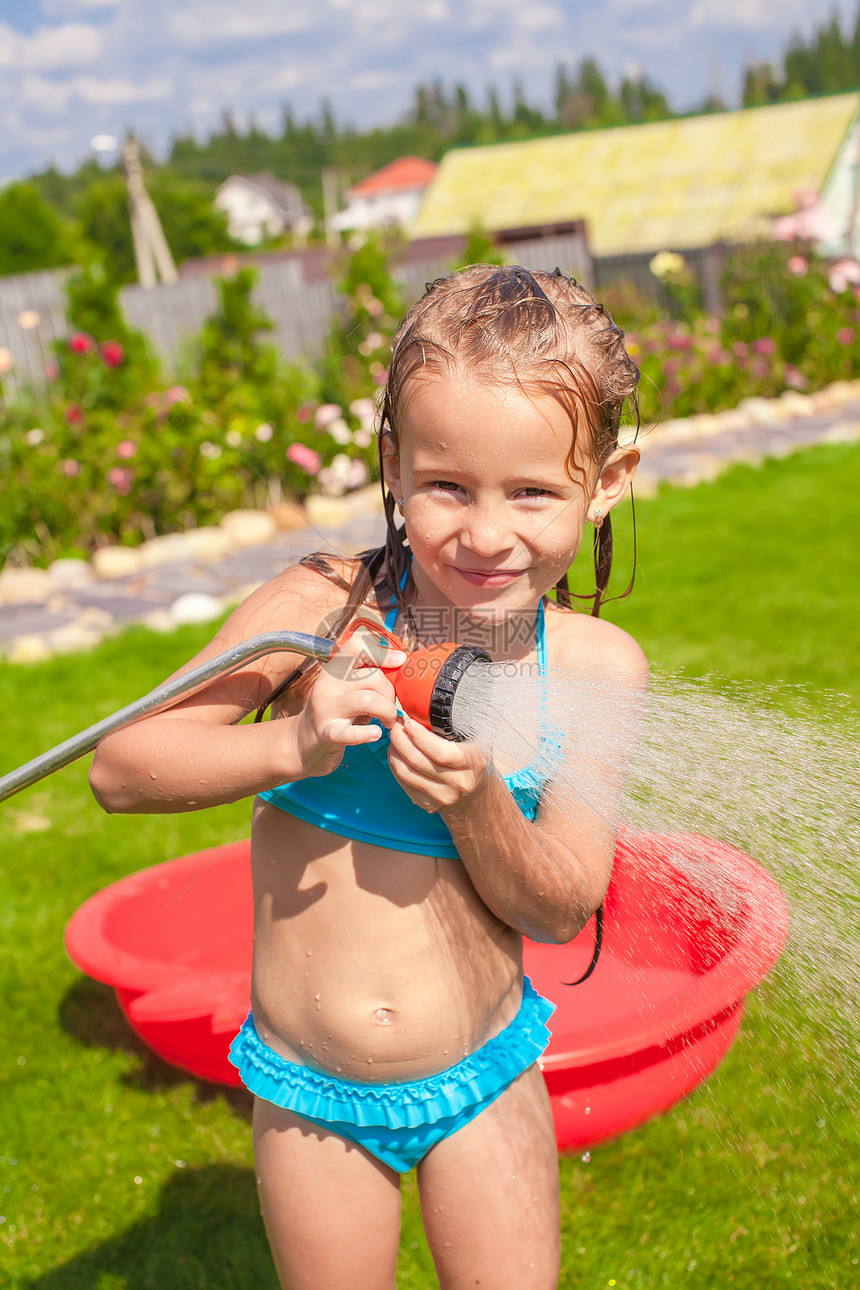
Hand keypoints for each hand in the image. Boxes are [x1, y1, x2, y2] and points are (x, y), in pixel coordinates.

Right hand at [293, 638, 405, 777]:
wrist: (304, 740)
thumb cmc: (337, 712)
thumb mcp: (349, 687)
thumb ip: (369, 675)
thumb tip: (401, 661)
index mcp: (335, 669)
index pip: (357, 646)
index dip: (383, 652)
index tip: (399, 662)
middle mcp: (328, 684)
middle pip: (373, 677)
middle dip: (391, 694)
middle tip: (391, 709)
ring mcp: (326, 708)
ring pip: (368, 700)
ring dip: (387, 712)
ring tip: (388, 721)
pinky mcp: (327, 733)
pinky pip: (352, 733)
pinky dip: (369, 734)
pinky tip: (376, 734)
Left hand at [387, 713, 490, 814]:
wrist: (478, 792)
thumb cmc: (474, 754)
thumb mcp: (478, 734)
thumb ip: (463, 716)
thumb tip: (446, 690)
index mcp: (473, 762)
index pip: (441, 752)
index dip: (419, 736)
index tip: (408, 721)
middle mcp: (458, 783)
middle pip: (418, 761)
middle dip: (400, 739)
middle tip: (395, 723)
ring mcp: (442, 797)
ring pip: (406, 772)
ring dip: (394, 750)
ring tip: (394, 735)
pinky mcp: (427, 804)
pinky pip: (403, 782)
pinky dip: (395, 764)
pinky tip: (397, 751)